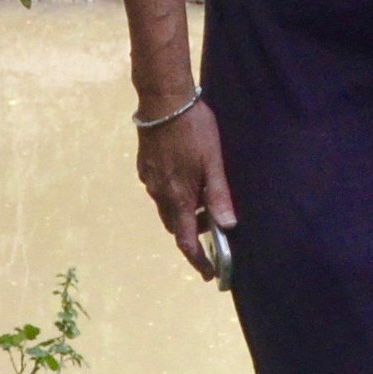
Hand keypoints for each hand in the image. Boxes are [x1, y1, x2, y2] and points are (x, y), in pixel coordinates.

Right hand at [138, 103, 237, 282]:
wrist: (162, 100)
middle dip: (193, 232)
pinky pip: (160, 191)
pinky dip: (175, 195)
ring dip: (185, 211)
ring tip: (205, 199)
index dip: (197, 259)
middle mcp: (158, 193)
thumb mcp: (213, 162)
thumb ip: (219, 195)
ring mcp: (149, 179)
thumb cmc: (193, 129)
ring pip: (167, 207)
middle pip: (175, 225)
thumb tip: (227, 225)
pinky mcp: (145, 166)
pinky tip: (188, 179)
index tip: (209, 273)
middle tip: (214, 226)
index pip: (184, 240)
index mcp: (177, 197)